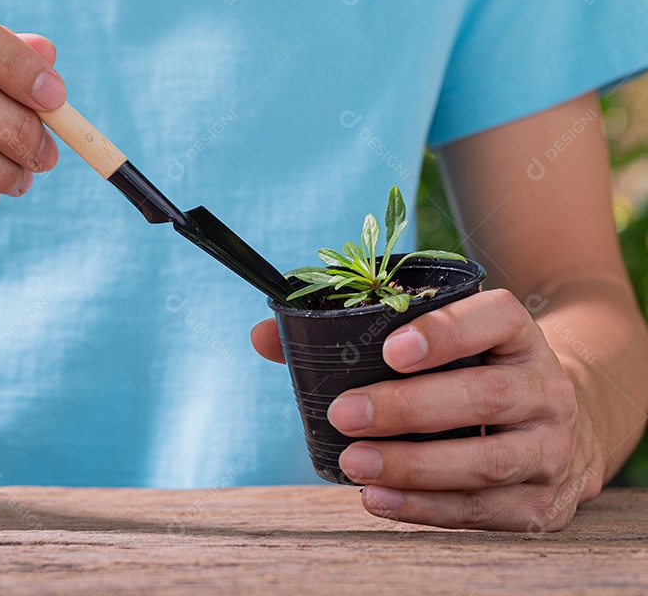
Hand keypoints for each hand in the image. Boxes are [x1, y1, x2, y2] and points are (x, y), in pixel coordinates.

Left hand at [251, 289, 604, 530]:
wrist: (563, 425)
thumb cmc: (471, 372)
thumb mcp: (434, 342)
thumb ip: (350, 334)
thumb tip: (266, 335)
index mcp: (516, 334)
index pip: (493, 319)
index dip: (445, 332)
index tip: (390, 350)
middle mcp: (544, 387)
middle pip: (485, 394)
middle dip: (409, 408)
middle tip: (345, 414)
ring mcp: (550, 447)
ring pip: (487, 460)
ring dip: (414, 466)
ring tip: (354, 464)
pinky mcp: (542, 503)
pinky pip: (484, 509)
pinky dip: (428, 508)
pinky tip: (379, 499)